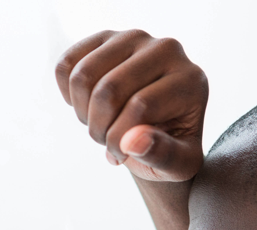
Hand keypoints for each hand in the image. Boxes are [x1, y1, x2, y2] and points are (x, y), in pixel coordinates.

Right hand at [55, 30, 208, 181]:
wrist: (159, 129)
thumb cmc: (171, 148)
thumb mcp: (178, 165)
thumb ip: (163, 156)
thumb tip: (132, 141)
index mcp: (190, 79)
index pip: (139, 106)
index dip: (119, 139)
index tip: (122, 156)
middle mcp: (166, 49)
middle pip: (108, 90)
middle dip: (99, 128)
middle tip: (108, 142)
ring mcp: (134, 38)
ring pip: (83, 76)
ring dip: (82, 113)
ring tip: (101, 125)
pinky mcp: (106, 37)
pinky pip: (66, 65)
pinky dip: (67, 95)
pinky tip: (87, 106)